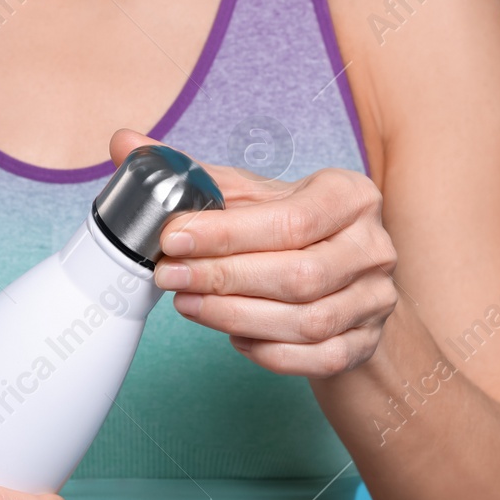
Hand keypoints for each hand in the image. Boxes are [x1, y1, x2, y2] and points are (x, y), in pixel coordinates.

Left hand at [113, 130, 397, 377]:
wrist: (343, 283)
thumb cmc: (291, 233)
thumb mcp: (251, 197)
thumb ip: (194, 175)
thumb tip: (125, 142)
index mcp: (350, 196)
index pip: (289, 220)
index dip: (225, 235)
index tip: (172, 238)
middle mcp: (372, 247)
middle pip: (297, 274)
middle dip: (223, 279)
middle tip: (170, 277)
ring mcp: (374, 300)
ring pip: (306, 321)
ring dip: (236, 316)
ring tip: (189, 305)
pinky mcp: (364, 343)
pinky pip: (314, 357)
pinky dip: (267, 351)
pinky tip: (232, 336)